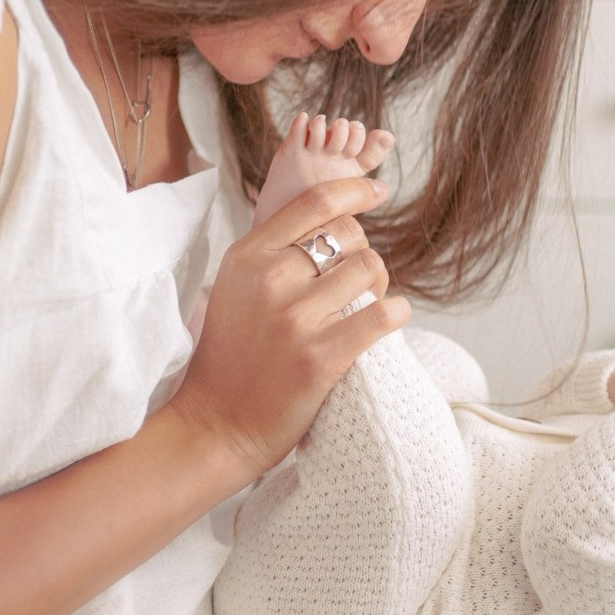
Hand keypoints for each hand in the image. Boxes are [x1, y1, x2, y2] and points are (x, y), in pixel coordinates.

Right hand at [168, 177, 410, 477]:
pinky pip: (384, 314)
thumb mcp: (236, 286)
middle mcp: (270, 279)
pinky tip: (392, 317)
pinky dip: (398, 312)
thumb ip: (274, 249)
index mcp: (248, 255)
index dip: (355, 189)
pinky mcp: (320, 357)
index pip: (315, 201)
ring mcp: (295, 318)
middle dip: (363, 252)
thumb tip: (330, 213)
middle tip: (358, 282)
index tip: (377, 191)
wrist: (216, 425)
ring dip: (380, 284)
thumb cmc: (233, 354)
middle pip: (350, 235)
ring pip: (371, 268)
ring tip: (368, 304)